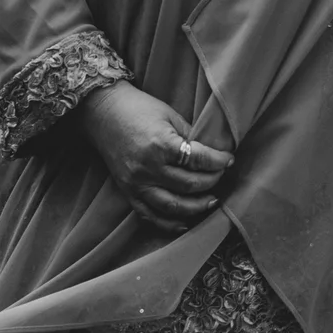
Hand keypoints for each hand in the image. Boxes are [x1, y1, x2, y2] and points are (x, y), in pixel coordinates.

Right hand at [77, 81, 232, 232]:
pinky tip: (185, 221)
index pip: (199, 159)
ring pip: (173, 206)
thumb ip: (191, 136)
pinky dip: (169, 223)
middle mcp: (148, 168)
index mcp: (161, 145)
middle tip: (222, 175)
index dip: (220, 161)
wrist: (103, 114)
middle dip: (213, 181)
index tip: (229, 159)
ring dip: (197, 207)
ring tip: (211, 201)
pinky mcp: (127, 192)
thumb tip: (214, 152)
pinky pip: (149, 215)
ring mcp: (136, 183)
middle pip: (190, 184)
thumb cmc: (140, 109)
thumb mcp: (170, 116)